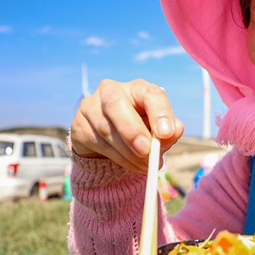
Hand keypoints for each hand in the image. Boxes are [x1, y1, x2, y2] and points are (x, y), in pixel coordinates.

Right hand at [70, 79, 184, 172]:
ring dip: (128, 152)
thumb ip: (168, 132)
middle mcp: (112, 90)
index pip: (150, 93)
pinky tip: (131, 165)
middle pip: (116, 104)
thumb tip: (175, 130)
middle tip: (147, 151)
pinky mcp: (79, 124)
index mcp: (138, 88)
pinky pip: (97, 142)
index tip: (166, 133)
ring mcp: (91, 106)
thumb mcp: (158, 133)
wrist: (111, 144)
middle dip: (133, 130)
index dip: (159, 112)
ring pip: (106, 128)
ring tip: (146, 165)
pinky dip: (117, 158)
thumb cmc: (142, 132)